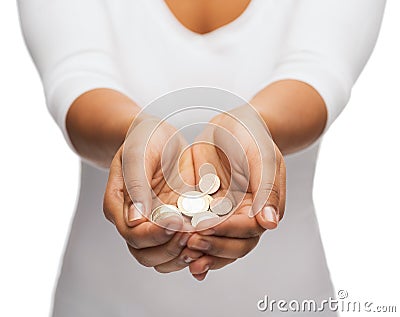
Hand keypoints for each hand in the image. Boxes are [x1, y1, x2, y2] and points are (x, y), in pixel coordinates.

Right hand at [103, 115, 202, 272]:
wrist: (159, 137)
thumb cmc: (143, 140)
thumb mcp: (138, 155)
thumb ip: (136, 185)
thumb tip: (135, 220)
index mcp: (119, 206)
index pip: (132, 234)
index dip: (153, 235)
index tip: (175, 222)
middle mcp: (135, 220)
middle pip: (146, 254)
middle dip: (169, 249)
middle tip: (190, 233)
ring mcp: (155, 224)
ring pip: (163, 258)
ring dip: (182, 254)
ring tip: (200, 239)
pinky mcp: (174, 222)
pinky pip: (180, 246)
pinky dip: (193, 247)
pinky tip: (207, 237)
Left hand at [187, 105, 285, 279]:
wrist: (230, 126)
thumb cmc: (252, 137)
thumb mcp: (263, 158)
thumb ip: (267, 189)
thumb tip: (270, 223)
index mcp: (262, 207)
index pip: (249, 230)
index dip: (230, 232)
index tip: (209, 227)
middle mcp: (243, 216)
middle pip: (233, 244)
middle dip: (213, 246)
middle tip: (191, 242)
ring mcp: (223, 215)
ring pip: (215, 243)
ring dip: (200, 252)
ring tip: (182, 254)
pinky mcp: (204, 210)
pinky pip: (197, 230)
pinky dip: (187, 240)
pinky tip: (175, 246)